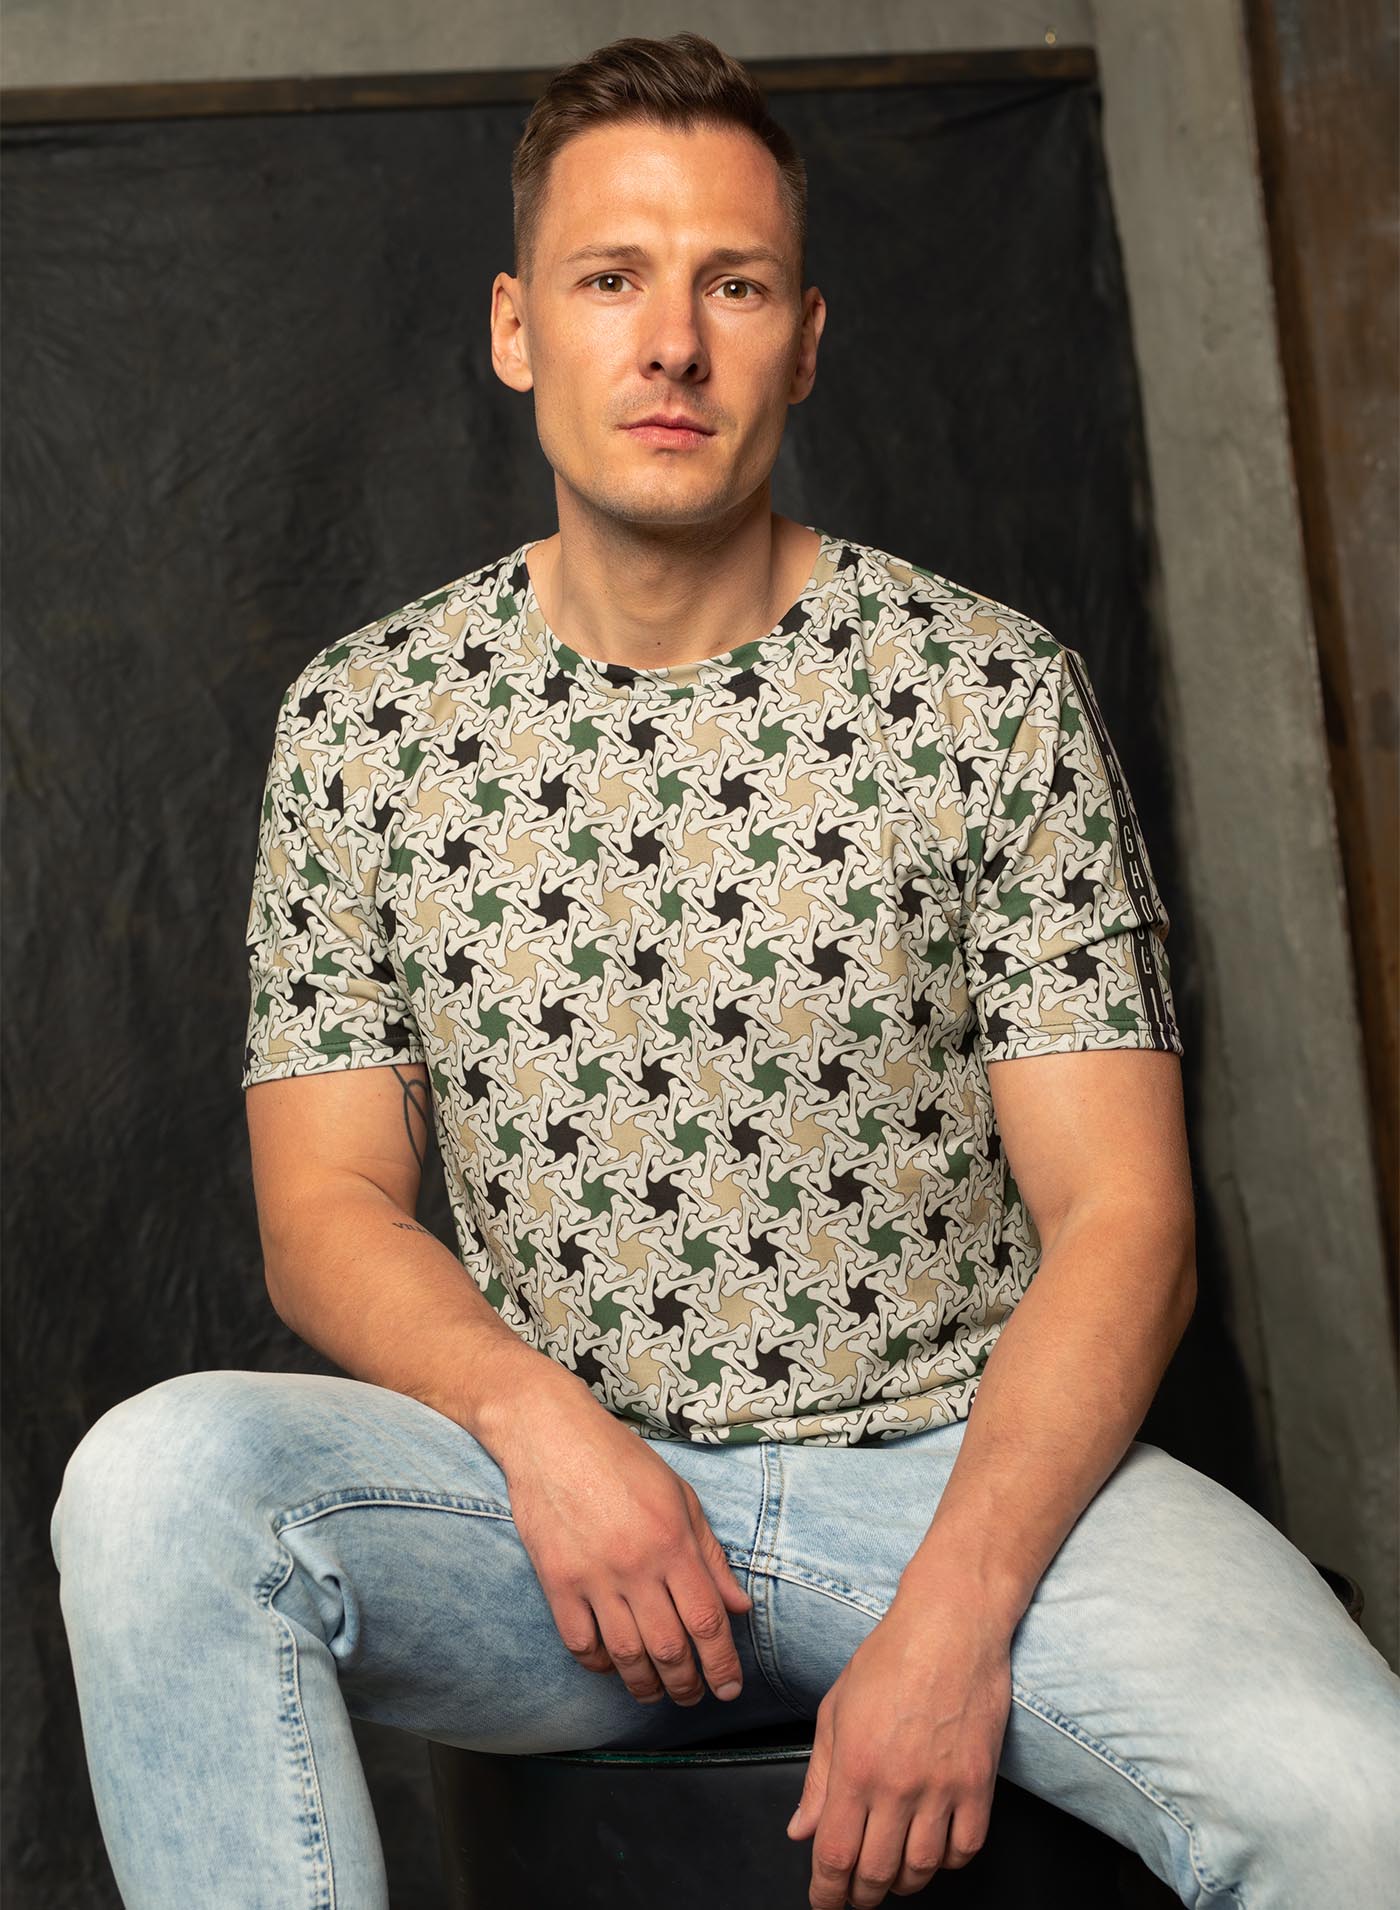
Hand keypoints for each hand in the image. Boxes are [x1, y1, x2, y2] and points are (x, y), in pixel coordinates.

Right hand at [497, 1378, 753, 1708]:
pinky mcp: (556, 1581)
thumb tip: (738, 1607)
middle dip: (687, 1685)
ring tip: (656, 1694)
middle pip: (670, 1649)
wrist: (551, 1434)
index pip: (707, 1621)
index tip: (730, 1689)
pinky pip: (580, 1644)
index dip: (723, 1664)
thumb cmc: (621, 1459)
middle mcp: (636, 1564)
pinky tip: (612, 1667)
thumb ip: (710, 1554)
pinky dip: (599, 1665)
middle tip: (694, 1697)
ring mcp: (593, 1576)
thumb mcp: (680, 1495)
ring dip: (646, 1686)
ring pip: (626, 1655)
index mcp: (673, 1541)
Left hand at [785, 1593, 1012, 1907]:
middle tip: (855, 1893)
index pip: (835, 1854)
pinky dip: (948, 1861)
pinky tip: (933, 1849)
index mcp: (856, 1764)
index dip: (827, 1891)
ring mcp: (943, 1785)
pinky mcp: (979, 1782)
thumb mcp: (836, 1709)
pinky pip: (966, 1847)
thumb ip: (819, 1776)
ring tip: (892, 1873)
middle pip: (877, 1872)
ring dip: (903, 1882)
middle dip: (861, 1894)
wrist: (951, 1625)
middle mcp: (898, 1783)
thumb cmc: (890, 1657)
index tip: (824, 1902)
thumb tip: (801, 1829)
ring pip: (923, 1868)